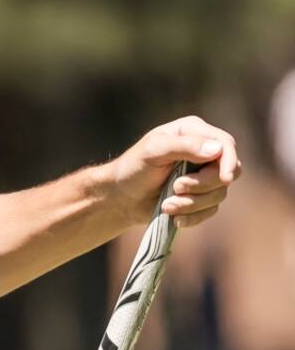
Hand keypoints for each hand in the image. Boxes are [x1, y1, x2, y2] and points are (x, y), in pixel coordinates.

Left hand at [107, 115, 241, 227]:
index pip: (225, 144)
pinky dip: (192, 216)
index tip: (224, 178)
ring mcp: (205, 175)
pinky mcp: (201, 197)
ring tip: (166, 205)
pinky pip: (210, 210)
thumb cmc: (133, 168)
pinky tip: (173, 217)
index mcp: (194, 132)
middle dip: (203, 184)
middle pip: (229, 171)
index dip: (229, 161)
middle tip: (176, 188)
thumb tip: (216, 150)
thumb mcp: (152, 152)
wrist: (120, 197)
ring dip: (192, 203)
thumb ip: (183, 146)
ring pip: (220, 193)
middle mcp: (204, 152)